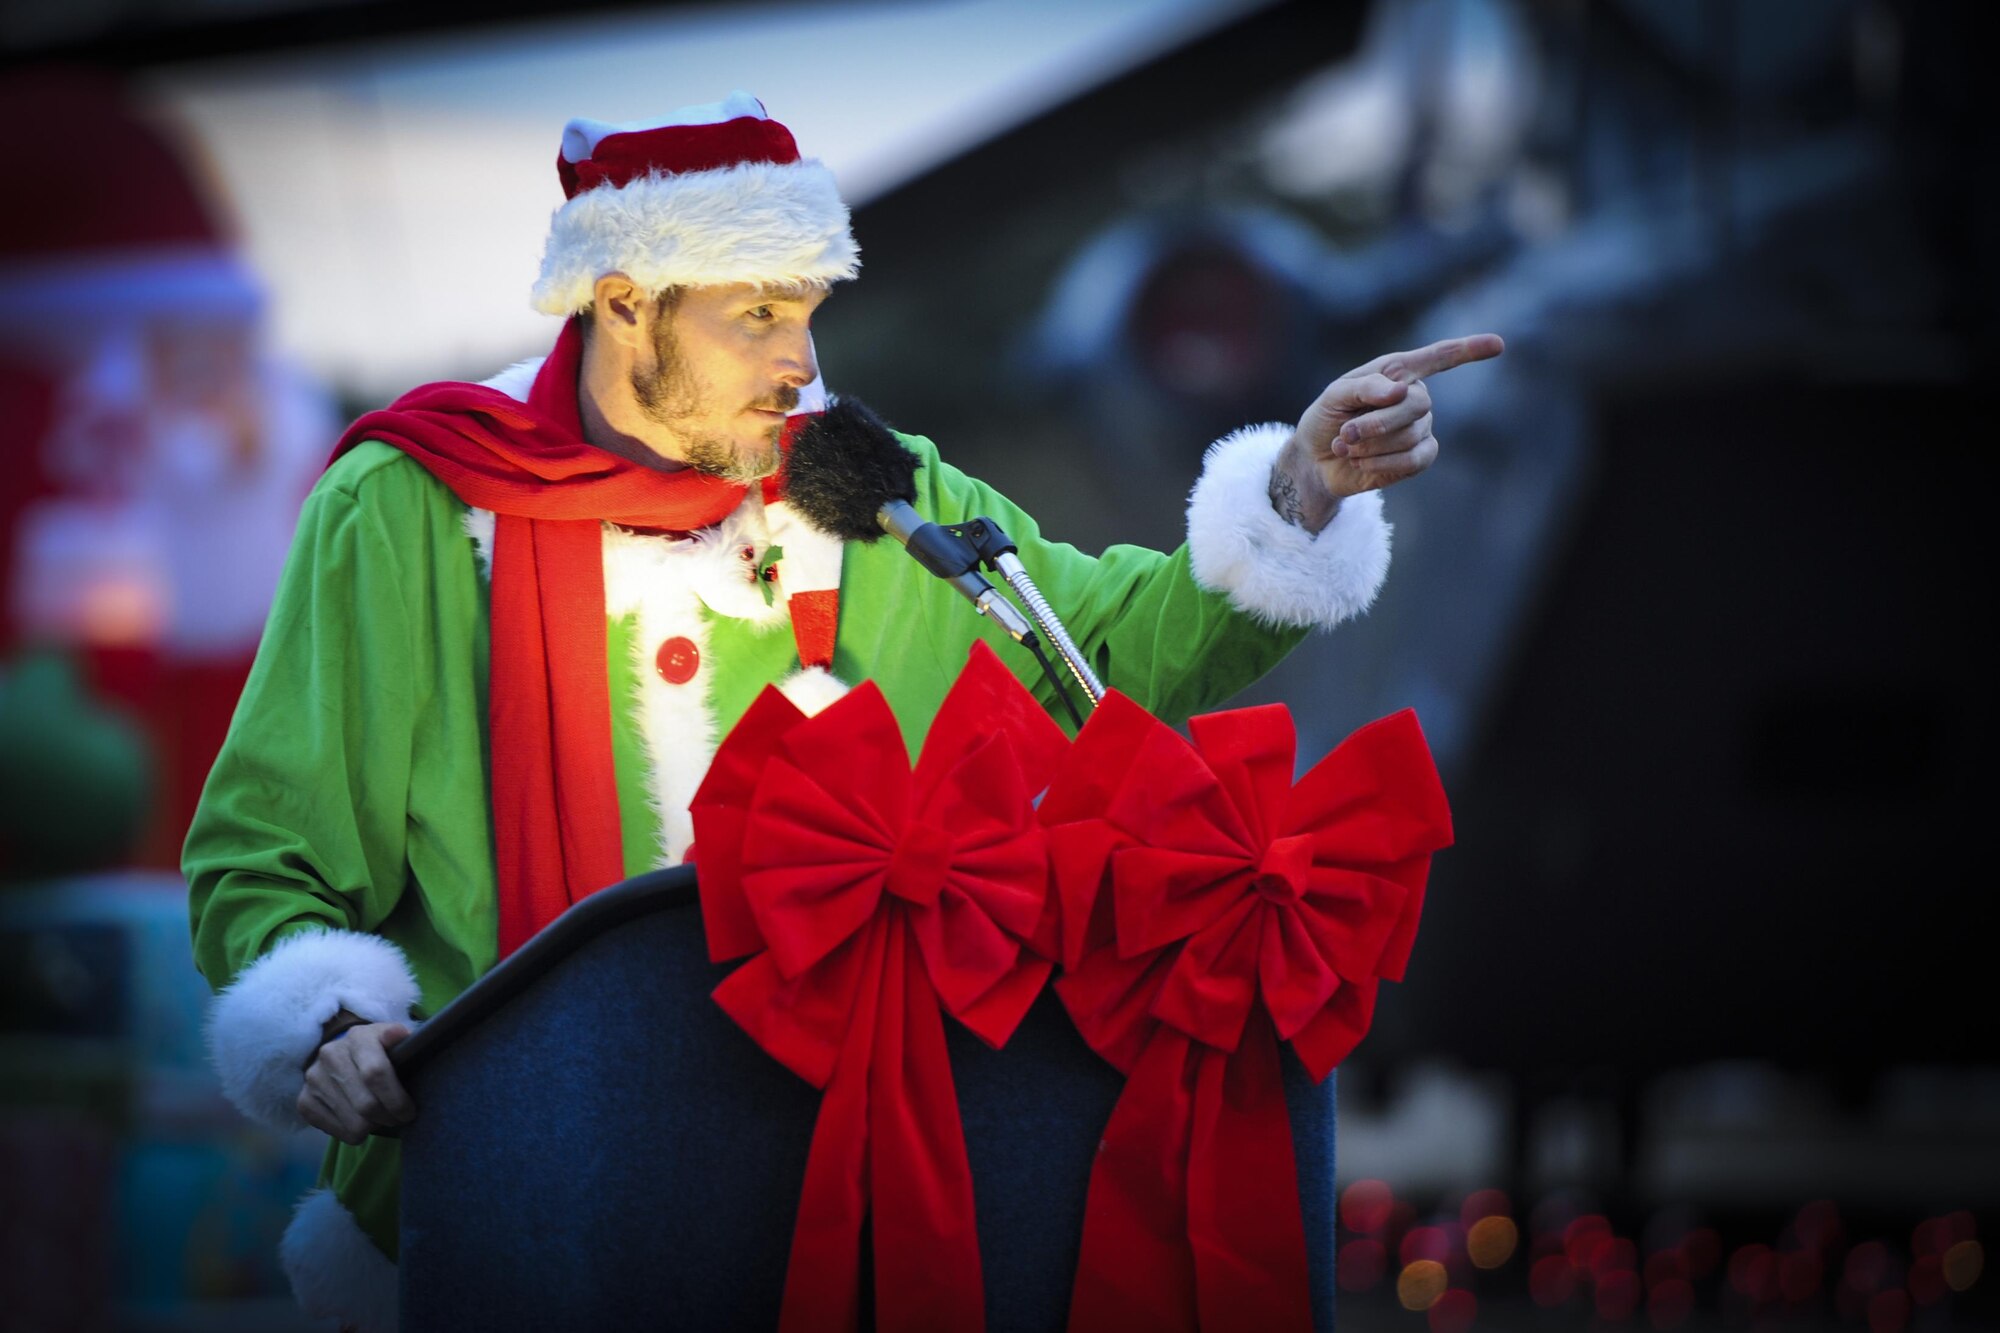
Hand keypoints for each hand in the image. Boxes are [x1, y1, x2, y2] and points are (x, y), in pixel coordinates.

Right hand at [298, 1018, 414, 1143]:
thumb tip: (398, 1034)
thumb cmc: (378, 1052)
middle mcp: (331, 1055)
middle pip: (365, 1104)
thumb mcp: (394, 1041)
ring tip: (379, 1117)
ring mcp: (314, 1078)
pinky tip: (359, 1119)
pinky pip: (337, 1132)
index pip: (375, 1073)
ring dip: (372, 1127)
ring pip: (353, 1123)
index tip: (408, 1111)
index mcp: (358, 1038)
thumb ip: (401, 1039)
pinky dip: (354, 1133)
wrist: (343, 1054)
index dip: (396, 1099)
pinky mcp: (304, 1101)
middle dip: (388, 1117)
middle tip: (397, 1118)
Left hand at [1269, 334, 1503, 529]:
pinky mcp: (1419, 456)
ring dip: (1371, 446)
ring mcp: (1421, 426)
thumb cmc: (1326, 418)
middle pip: (1417, 404)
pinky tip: (1360, 461)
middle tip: (1346, 433)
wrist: (1317, 460)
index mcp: (1398, 371)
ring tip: (1346, 447)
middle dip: (1378, 423)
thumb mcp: (1335, 395)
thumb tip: (1402, 391)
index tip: (1498, 344)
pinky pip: (1414, 460)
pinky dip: (1382, 463)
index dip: (1468, 351)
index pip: (1439, 358)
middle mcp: (1414, 396)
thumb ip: (1366, 387)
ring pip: (1411, 436)